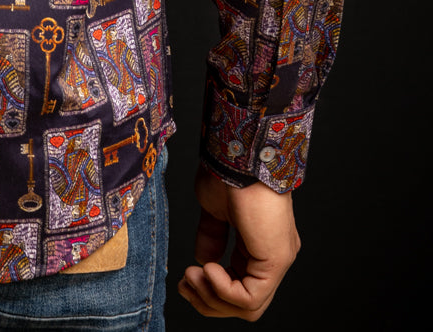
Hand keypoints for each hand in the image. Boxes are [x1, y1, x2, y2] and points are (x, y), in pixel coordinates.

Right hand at [178, 163, 299, 319]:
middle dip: (209, 301)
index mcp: (259, 244)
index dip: (210, 291)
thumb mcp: (213, 210)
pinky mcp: (275, 260)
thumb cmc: (227, 170)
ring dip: (213, 298)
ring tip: (193, 276)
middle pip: (244, 305)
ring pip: (249, 308)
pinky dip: (224, 290)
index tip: (186, 277)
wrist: (238, 153)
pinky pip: (250, 298)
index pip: (240, 287)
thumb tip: (203, 259)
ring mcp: (277, 259)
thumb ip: (211, 236)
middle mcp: (272, 255)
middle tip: (185, 284)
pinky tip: (208, 269)